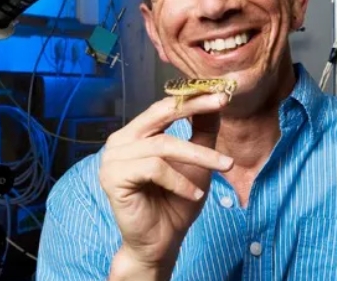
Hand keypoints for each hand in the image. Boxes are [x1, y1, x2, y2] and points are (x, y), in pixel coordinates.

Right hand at [100, 93, 233, 279]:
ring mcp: (112, 159)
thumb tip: (216, 99)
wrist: (160, 243)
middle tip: (222, 103)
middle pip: (160, 114)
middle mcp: (120, 141)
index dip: (192, 97)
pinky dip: (179, 180)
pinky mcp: (113, 178)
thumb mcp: (196, 161)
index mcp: (135, 133)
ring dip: (199, 155)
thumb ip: (201, 130)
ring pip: (162, 145)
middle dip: (194, 108)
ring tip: (224, 167)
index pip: (164, 106)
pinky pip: (154, 169)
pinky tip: (195, 193)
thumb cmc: (176, 202)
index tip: (222, 93)